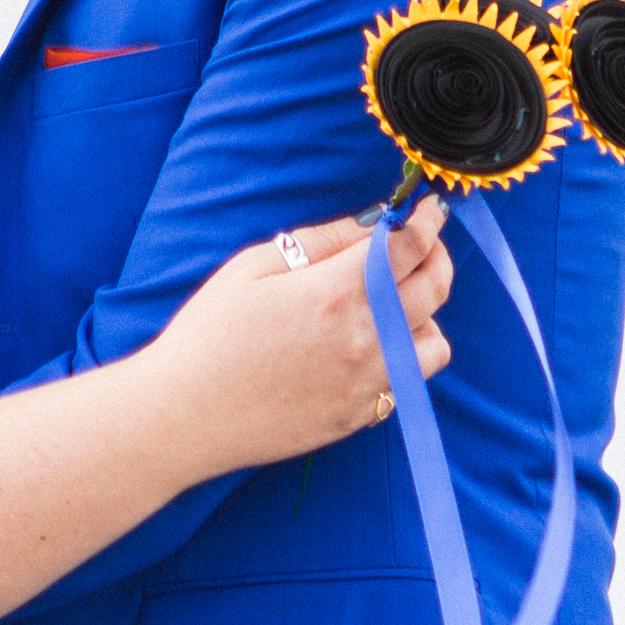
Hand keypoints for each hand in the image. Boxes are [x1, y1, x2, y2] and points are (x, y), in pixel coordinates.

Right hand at [148, 198, 452, 474]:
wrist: (186, 414)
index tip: (429, 209)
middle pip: (434, 288)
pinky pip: (409, 382)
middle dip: (437, 256)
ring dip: (427, 314)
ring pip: (435, 342)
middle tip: (425, 244)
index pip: (409, 246)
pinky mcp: (360, 415)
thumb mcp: (253, 266)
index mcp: (337, 291)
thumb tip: (373, 223)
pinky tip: (377, 346)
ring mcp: (368, 382)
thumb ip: (321, 240)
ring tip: (400, 303)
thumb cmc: (209, 333)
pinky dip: (406, 357)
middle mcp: (365, 337)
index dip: (425, 220)